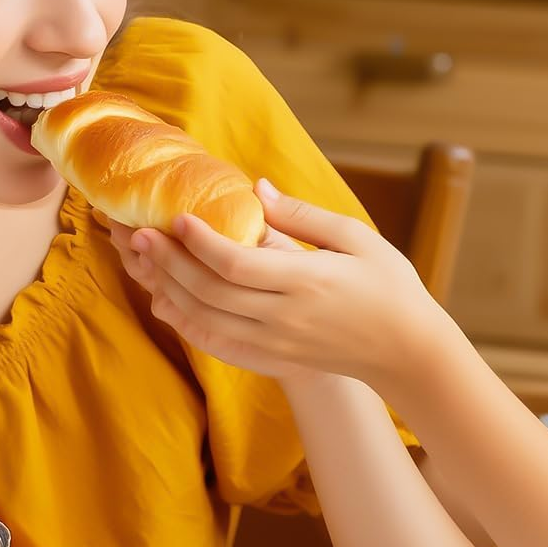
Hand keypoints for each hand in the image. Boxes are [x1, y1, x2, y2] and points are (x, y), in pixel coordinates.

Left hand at [110, 180, 451, 385]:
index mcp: (307, 282)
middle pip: (210, 292)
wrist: (407, 353)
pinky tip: (166, 299)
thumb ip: (304, 216)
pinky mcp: (272, 358)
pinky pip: (216, 343)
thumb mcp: (358, 239)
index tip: (177, 216)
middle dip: (169, 262)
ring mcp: (275, 343)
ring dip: (169, 289)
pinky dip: (185, 322)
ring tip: (143, 260)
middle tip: (139, 232)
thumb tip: (256, 188)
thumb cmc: (390, 287)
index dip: (200, 242)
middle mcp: (284, 318)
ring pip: (205, 320)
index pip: (237, 264)